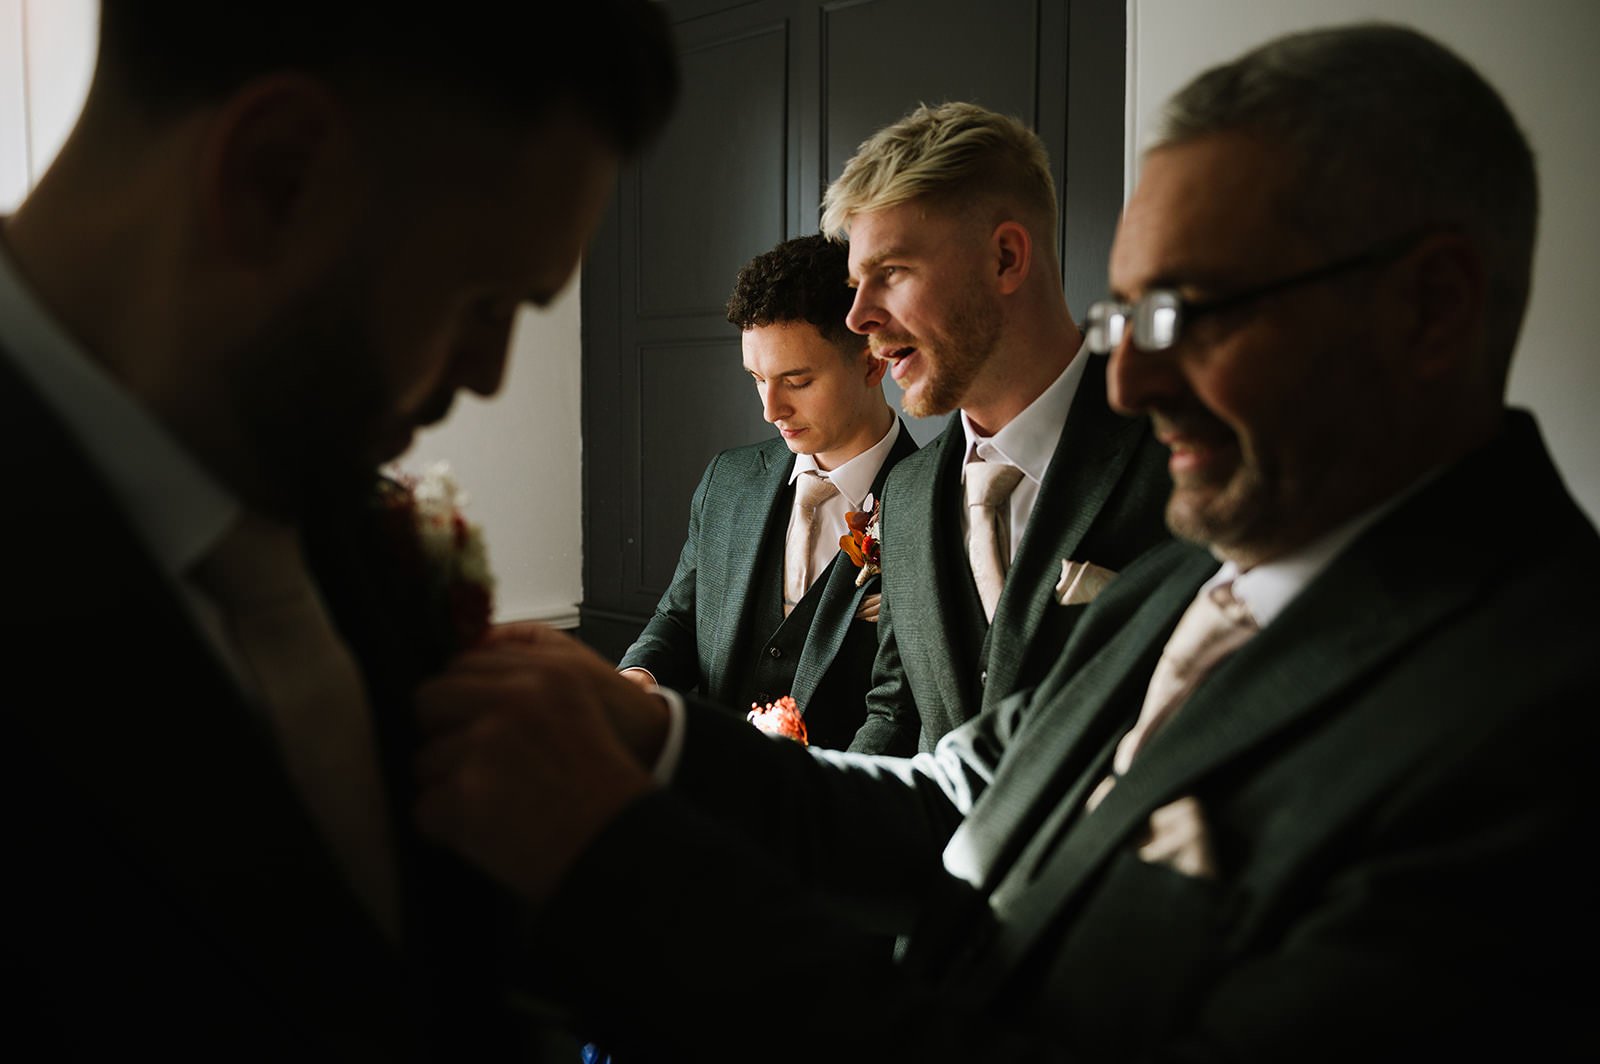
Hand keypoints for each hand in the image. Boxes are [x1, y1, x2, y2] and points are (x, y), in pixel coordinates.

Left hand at [414, 636, 663, 904]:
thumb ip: (530, 676)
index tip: (467, 722)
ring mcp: (487, 745)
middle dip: (442, 732)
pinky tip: (481, 833)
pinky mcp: (468, 793)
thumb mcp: (582, 701)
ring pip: (426, 760)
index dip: (460, 698)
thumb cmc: (604, 779)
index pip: (465, 664)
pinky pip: (425, 809)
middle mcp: (514, 700)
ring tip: (489, 806)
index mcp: (545, 674)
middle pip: (432, 699)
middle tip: (467, 764)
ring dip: (448, 786)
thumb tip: (467, 654)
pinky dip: (447, 828)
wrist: (622, 843)